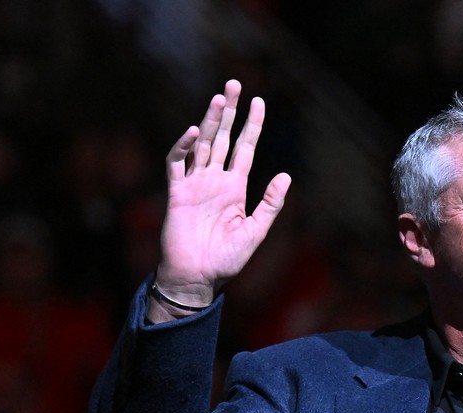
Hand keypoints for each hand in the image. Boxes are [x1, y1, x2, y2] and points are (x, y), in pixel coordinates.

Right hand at [153, 79, 290, 319]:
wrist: (198, 277)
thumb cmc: (227, 259)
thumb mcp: (256, 231)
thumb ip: (270, 204)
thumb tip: (286, 175)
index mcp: (236, 188)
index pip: (246, 148)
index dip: (252, 125)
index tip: (260, 102)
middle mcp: (215, 180)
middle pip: (223, 137)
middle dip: (229, 112)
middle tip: (235, 84)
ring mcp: (195, 184)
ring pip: (202, 144)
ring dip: (209, 121)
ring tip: (219, 98)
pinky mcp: (176, 193)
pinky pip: (177, 164)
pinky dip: (183, 148)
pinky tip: (193, 133)